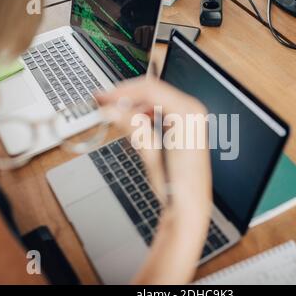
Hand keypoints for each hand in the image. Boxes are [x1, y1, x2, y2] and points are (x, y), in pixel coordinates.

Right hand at [96, 77, 212, 283]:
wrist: (189, 206)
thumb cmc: (177, 186)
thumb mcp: (151, 154)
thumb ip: (133, 126)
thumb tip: (112, 110)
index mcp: (188, 113)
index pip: (150, 89)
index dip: (123, 92)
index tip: (103, 98)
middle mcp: (193, 111)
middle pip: (153, 91)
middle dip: (126, 98)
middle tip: (102, 104)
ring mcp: (191, 118)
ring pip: (155, 100)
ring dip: (133, 105)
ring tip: (113, 115)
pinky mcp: (185, 126)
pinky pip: (161, 110)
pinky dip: (144, 113)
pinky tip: (131, 122)